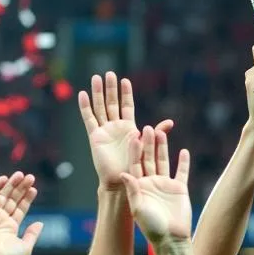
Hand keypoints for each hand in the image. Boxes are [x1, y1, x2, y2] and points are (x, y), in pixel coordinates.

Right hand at [0, 172, 42, 254]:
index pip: (20, 209)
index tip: (34, 189)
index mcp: (10, 228)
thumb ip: (32, 234)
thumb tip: (40, 223)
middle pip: (13, 199)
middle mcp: (0, 220)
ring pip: (3, 196)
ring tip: (21, 175)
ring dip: (11, 184)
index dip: (27, 198)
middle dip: (21, 188)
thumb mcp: (25, 248)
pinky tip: (5, 178)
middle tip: (30, 177)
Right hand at [77, 72, 172, 190]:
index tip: (125, 80)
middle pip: (112, 103)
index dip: (126, 94)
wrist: (121, 181)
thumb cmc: (135, 168)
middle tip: (109, 73)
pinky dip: (85, 107)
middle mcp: (116, 127)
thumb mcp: (147, 147)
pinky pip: (89, 119)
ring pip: (100, 108)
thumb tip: (170, 122)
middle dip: (111, 89)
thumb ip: (157, 133)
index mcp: (129, 128)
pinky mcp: (95, 137)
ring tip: (96, 78)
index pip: (126, 106)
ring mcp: (105, 131)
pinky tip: (83, 95)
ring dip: (98, 93)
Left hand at [120, 127, 191, 246]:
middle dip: (147, 144)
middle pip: (148, 159)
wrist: (171, 239)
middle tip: (147, 128)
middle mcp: (151, 183)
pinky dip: (183, 162)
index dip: (134, 151)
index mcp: (138, 186)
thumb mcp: (138, 208)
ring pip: (163, 161)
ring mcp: (165, 185)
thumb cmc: (152, 227)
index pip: (135, 164)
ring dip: (162, 148)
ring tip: (161, 133)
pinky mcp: (179, 189)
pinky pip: (182, 172)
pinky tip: (183, 151)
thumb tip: (123, 174)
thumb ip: (133, 190)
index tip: (133, 136)